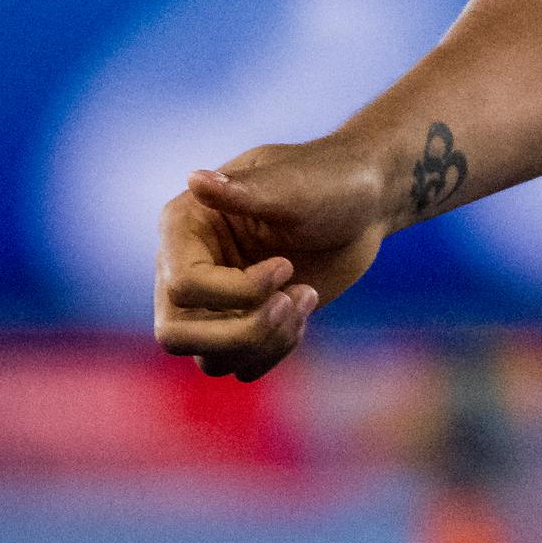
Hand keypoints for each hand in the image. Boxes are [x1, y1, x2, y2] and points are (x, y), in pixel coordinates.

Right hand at [155, 140, 389, 381]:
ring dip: (264, 340)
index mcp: (186, 223)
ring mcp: (214, 299)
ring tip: (306, 297)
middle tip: (288, 305)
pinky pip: (238, 364)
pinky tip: (304, 310)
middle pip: (176, 334)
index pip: (183, 286)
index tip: (287, 266)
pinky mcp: (242, 321)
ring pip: (210, 357)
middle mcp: (189, 264)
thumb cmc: (330, 181)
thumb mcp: (291, 185)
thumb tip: (195, 178)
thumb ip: (243, 191)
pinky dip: (273, 350)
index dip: (236, 291)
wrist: (365, 203)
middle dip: (239, 333)